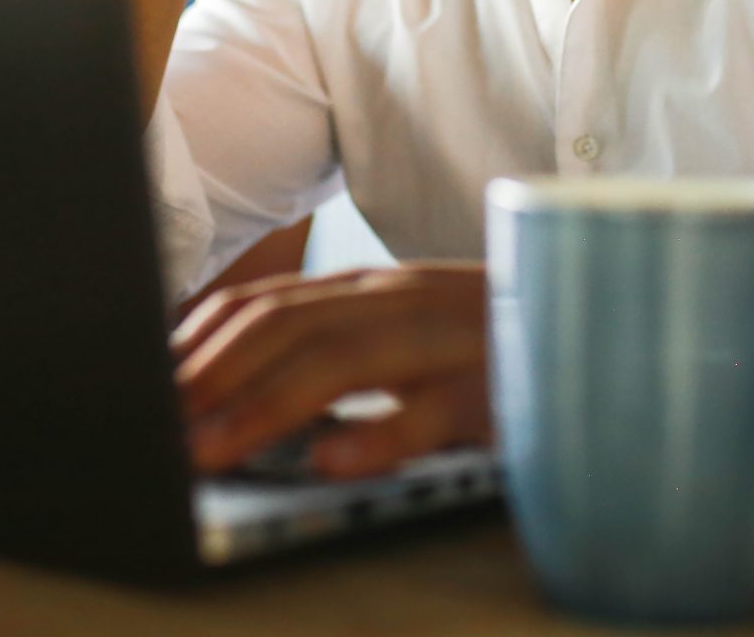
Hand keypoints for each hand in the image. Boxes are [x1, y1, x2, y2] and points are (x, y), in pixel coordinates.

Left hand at [172, 263, 491, 480]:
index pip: (268, 301)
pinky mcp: (499, 386)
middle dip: (214, 372)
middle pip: (290, 323)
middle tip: (159, 424)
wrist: (605, 328)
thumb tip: (244, 399)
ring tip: (210, 450)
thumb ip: (336, 354)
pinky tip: (329, 461)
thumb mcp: (411, 339)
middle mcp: (402, 302)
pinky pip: (432, 410)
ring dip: (264, 404)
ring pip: (344, 358)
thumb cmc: (498, 348)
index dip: (200, 341)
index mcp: (373, 292)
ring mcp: (450, 338)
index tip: (148, 386)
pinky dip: (377, 435)